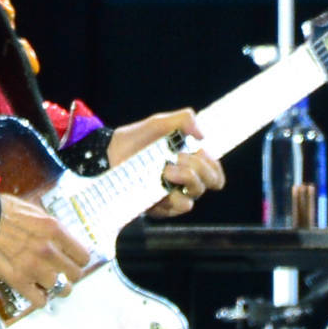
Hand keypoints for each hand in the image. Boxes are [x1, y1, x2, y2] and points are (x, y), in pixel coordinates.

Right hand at [0, 193, 94, 306]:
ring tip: (47, 281)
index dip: (78, 259)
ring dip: (55, 286)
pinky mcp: (18, 281)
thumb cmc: (1, 211)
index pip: (83, 255)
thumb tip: (61, 239)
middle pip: (75, 274)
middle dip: (69, 273)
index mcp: (54, 229)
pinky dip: (40, 298)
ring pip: (60, 289)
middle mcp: (48, 250)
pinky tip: (35, 290)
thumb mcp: (32, 210)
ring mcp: (34, 267)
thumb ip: (50, 226)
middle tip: (60, 271)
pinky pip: (40, 301)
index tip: (72, 259)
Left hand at [103, 109, 219, 217]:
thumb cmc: (138, 138)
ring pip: (193, 199)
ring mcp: (172, 197)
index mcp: (191, 166)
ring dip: (185, 180)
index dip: (213, 166)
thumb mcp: (161, 123)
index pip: (216, 176)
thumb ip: (184, 120)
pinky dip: (170, 196)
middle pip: (209, 185)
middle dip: (198, 168)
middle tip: (177, 156)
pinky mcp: (158, 208)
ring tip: (166, 169)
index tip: (199, 151)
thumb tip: (203, 136)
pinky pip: (174, 208)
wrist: (111, 151)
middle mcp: (185, 184)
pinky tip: (158, 181)